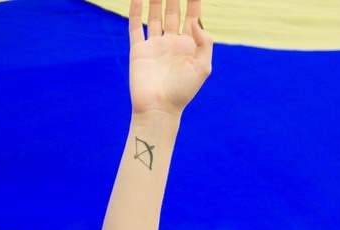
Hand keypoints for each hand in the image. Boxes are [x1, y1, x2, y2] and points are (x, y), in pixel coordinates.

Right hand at [129, 0, 211, 117]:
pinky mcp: (139, 50)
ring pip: (155, 14)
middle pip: (173, 10)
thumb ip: (204, 43)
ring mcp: (155, 45)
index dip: (193, 0)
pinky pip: (136, 26)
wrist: (158, 109)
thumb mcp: (202, 68)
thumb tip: (195, 20)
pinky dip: (136, 10)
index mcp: (189, 46)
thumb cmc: (182, 93)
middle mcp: (172, 42)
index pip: (193, 16)